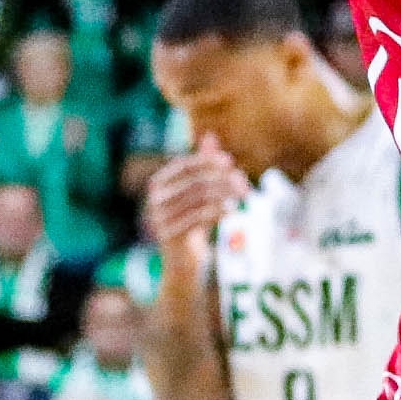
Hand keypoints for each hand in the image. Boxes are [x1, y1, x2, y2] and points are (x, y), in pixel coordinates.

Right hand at [144, 133, 247, 257]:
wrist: (182, 263)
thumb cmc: (191, 224)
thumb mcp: (197, 193)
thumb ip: (202, 165)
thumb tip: (210, 136)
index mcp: (158, 184)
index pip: (185, 165)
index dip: (208, 161)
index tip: (230, 162)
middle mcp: (156, 199)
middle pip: (195, 182)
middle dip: (223, 180)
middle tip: (245, 184)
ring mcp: (161, 218)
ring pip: (199, 199)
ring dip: (225, 195)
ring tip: (243, 197)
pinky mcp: (171, 235)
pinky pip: (199, 218)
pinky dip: (219, 212)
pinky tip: (232, 211)